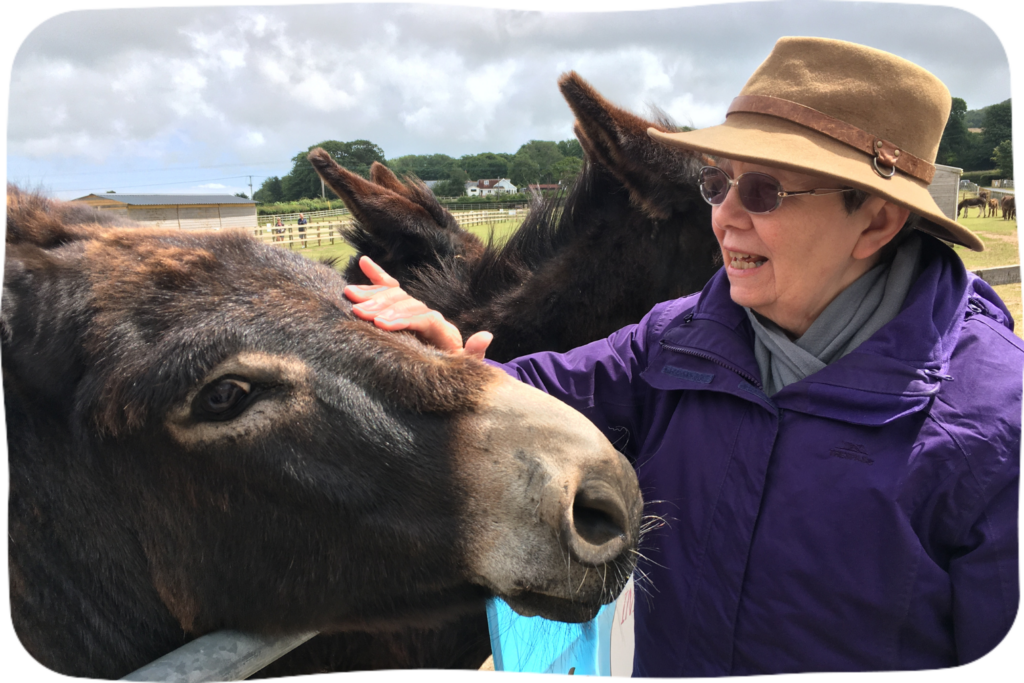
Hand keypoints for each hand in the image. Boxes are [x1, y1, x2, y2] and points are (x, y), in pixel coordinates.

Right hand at [343, 256, 492, 359]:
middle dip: (383, 307)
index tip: (383, 325)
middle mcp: (428, 316)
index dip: (405, 318)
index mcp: (443, 330)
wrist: (444, 373)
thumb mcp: (464, 368)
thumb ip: (474, 353)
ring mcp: (415, 311)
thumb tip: (486, 334)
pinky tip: (363, 262)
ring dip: (373, 294)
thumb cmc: (451, 374)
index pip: (425, 317)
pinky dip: (377, 276)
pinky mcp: (401, 311)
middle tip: (361, 313)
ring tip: (351, 295)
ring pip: (396, 295)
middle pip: (407, 304)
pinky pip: (390, 290)